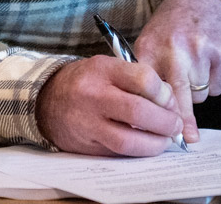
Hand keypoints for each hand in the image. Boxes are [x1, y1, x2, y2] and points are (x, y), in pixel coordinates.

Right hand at [35, 55, 183, 156]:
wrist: (46, 100)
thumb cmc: (85, 82)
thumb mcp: (106, 67)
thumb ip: (135, 79)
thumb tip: (169, 102)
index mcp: (101, 69)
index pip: (143, 79)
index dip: (164, 93)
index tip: (169, 100)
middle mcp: (93, 95)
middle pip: (138, 112)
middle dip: (166, 122)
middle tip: (175, 125)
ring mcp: (88, 123)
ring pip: (129, 140)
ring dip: (155, 144)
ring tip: (164, 140)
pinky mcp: (87, 145)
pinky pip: (119, 153)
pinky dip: (138, 152)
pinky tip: (145, 146)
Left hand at [133, 0, 220, 144]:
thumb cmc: (172, 25)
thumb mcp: (150, 41)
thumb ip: (148, 74)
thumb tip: (150, 114)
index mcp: (149, 48)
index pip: (148, 91)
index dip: (154, 112)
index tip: (157, 130)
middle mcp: (173, 51)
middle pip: (177, 99)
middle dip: (182, 120)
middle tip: (187, 138)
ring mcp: (199, 52)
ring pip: (199, 95)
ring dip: (197, 90)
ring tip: (194, 66)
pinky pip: (218, 87)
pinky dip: (214, 82)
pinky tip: (209, 62)